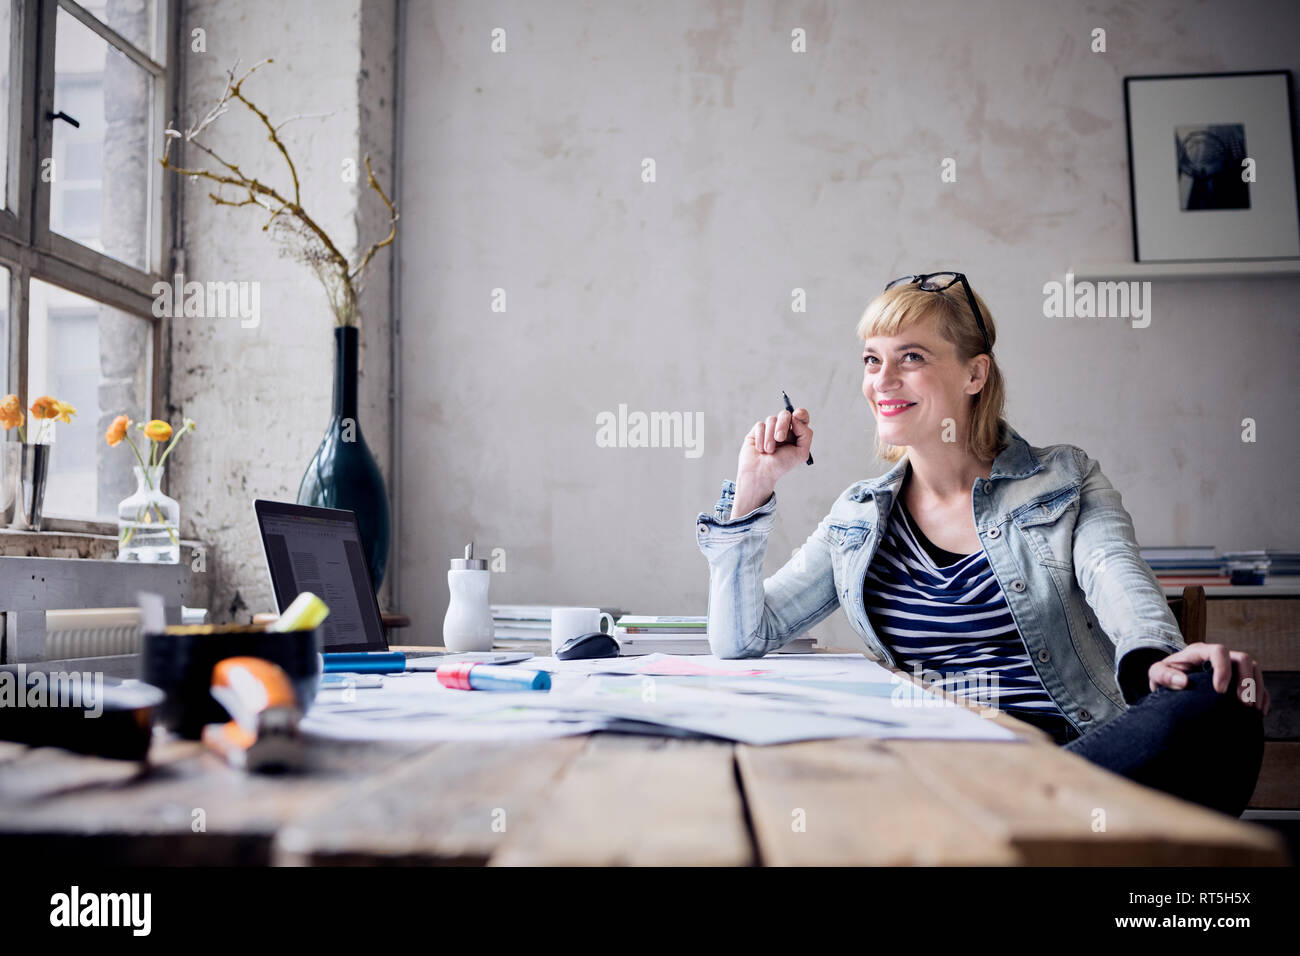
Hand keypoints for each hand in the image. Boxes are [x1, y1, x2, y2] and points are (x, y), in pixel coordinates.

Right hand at [734, 407, 812, 503]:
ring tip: (769, 451)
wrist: (760, 473)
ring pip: (772, 419)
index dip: (801, 413)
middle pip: (786, 414)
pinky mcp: (757, 431)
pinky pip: (760, 425)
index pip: (801, 416)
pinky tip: (760, 449)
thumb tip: (795, 419)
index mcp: (796, 434)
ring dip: (770, 437)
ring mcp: (770, 429)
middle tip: (779, 438)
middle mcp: (783, 429)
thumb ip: (805, 434)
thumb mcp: (801, 453)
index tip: (797, 415)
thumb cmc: (781, 465)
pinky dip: (761, 438)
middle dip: (783, 425)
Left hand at [1148, 642, 1269, 713]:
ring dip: (1257, 689)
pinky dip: (1262, 696)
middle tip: (1244, 704)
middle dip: (1246, 681)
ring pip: (1254, 669)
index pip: (1219, 651)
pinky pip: (1258, 683)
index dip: (1223, 669)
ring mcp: (1231, 667)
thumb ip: (1164, 676)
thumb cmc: (1164, 677)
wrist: (1171, 685)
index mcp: (1198, 652)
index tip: (1220, 691)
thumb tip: (1183, 682)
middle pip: (1242, 659)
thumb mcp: (1156, 674)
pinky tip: (1259, 712)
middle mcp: (1217, 657)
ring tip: (1252, 709)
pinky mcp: (1238, 680)